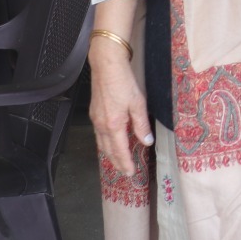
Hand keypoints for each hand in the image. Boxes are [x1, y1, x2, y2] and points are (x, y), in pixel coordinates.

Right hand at [88, 42, 151, 171]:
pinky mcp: (94, 113)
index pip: (120, 151)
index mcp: (114, 125)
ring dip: (110, 155)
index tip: (130, 172)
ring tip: (118, 161)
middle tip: (124, 171)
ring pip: (101, 144)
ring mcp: (95, 120)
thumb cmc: (123, 82)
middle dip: (116, 162)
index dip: (125, 163)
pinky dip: (105, 143)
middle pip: (108, 151)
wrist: (106, 66)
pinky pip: (99, 135)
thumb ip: (142, 125)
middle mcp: (102, 125)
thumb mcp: (138, 103)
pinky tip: (110, 143)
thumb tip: (147, 141)